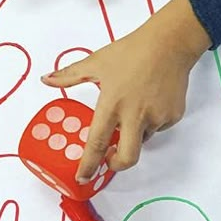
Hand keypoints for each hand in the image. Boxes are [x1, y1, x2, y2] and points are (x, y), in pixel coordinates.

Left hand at [41, 0, 211, 179]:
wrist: (169, 43)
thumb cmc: (132, 51)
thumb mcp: (96, 62)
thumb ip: (69, 75)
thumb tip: (47, 80)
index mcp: (112, 104)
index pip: (97, 143)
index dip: (88, 164)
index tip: (82, 177)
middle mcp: (135, 115)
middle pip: (128, 158)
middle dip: (117, 165)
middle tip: (110, 159)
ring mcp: (157, 117)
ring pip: (143, 138)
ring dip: (135, 133)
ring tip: (134, 106)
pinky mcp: (173, 116)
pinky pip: (159, 127)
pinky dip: (152, 120)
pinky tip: (151, 99)